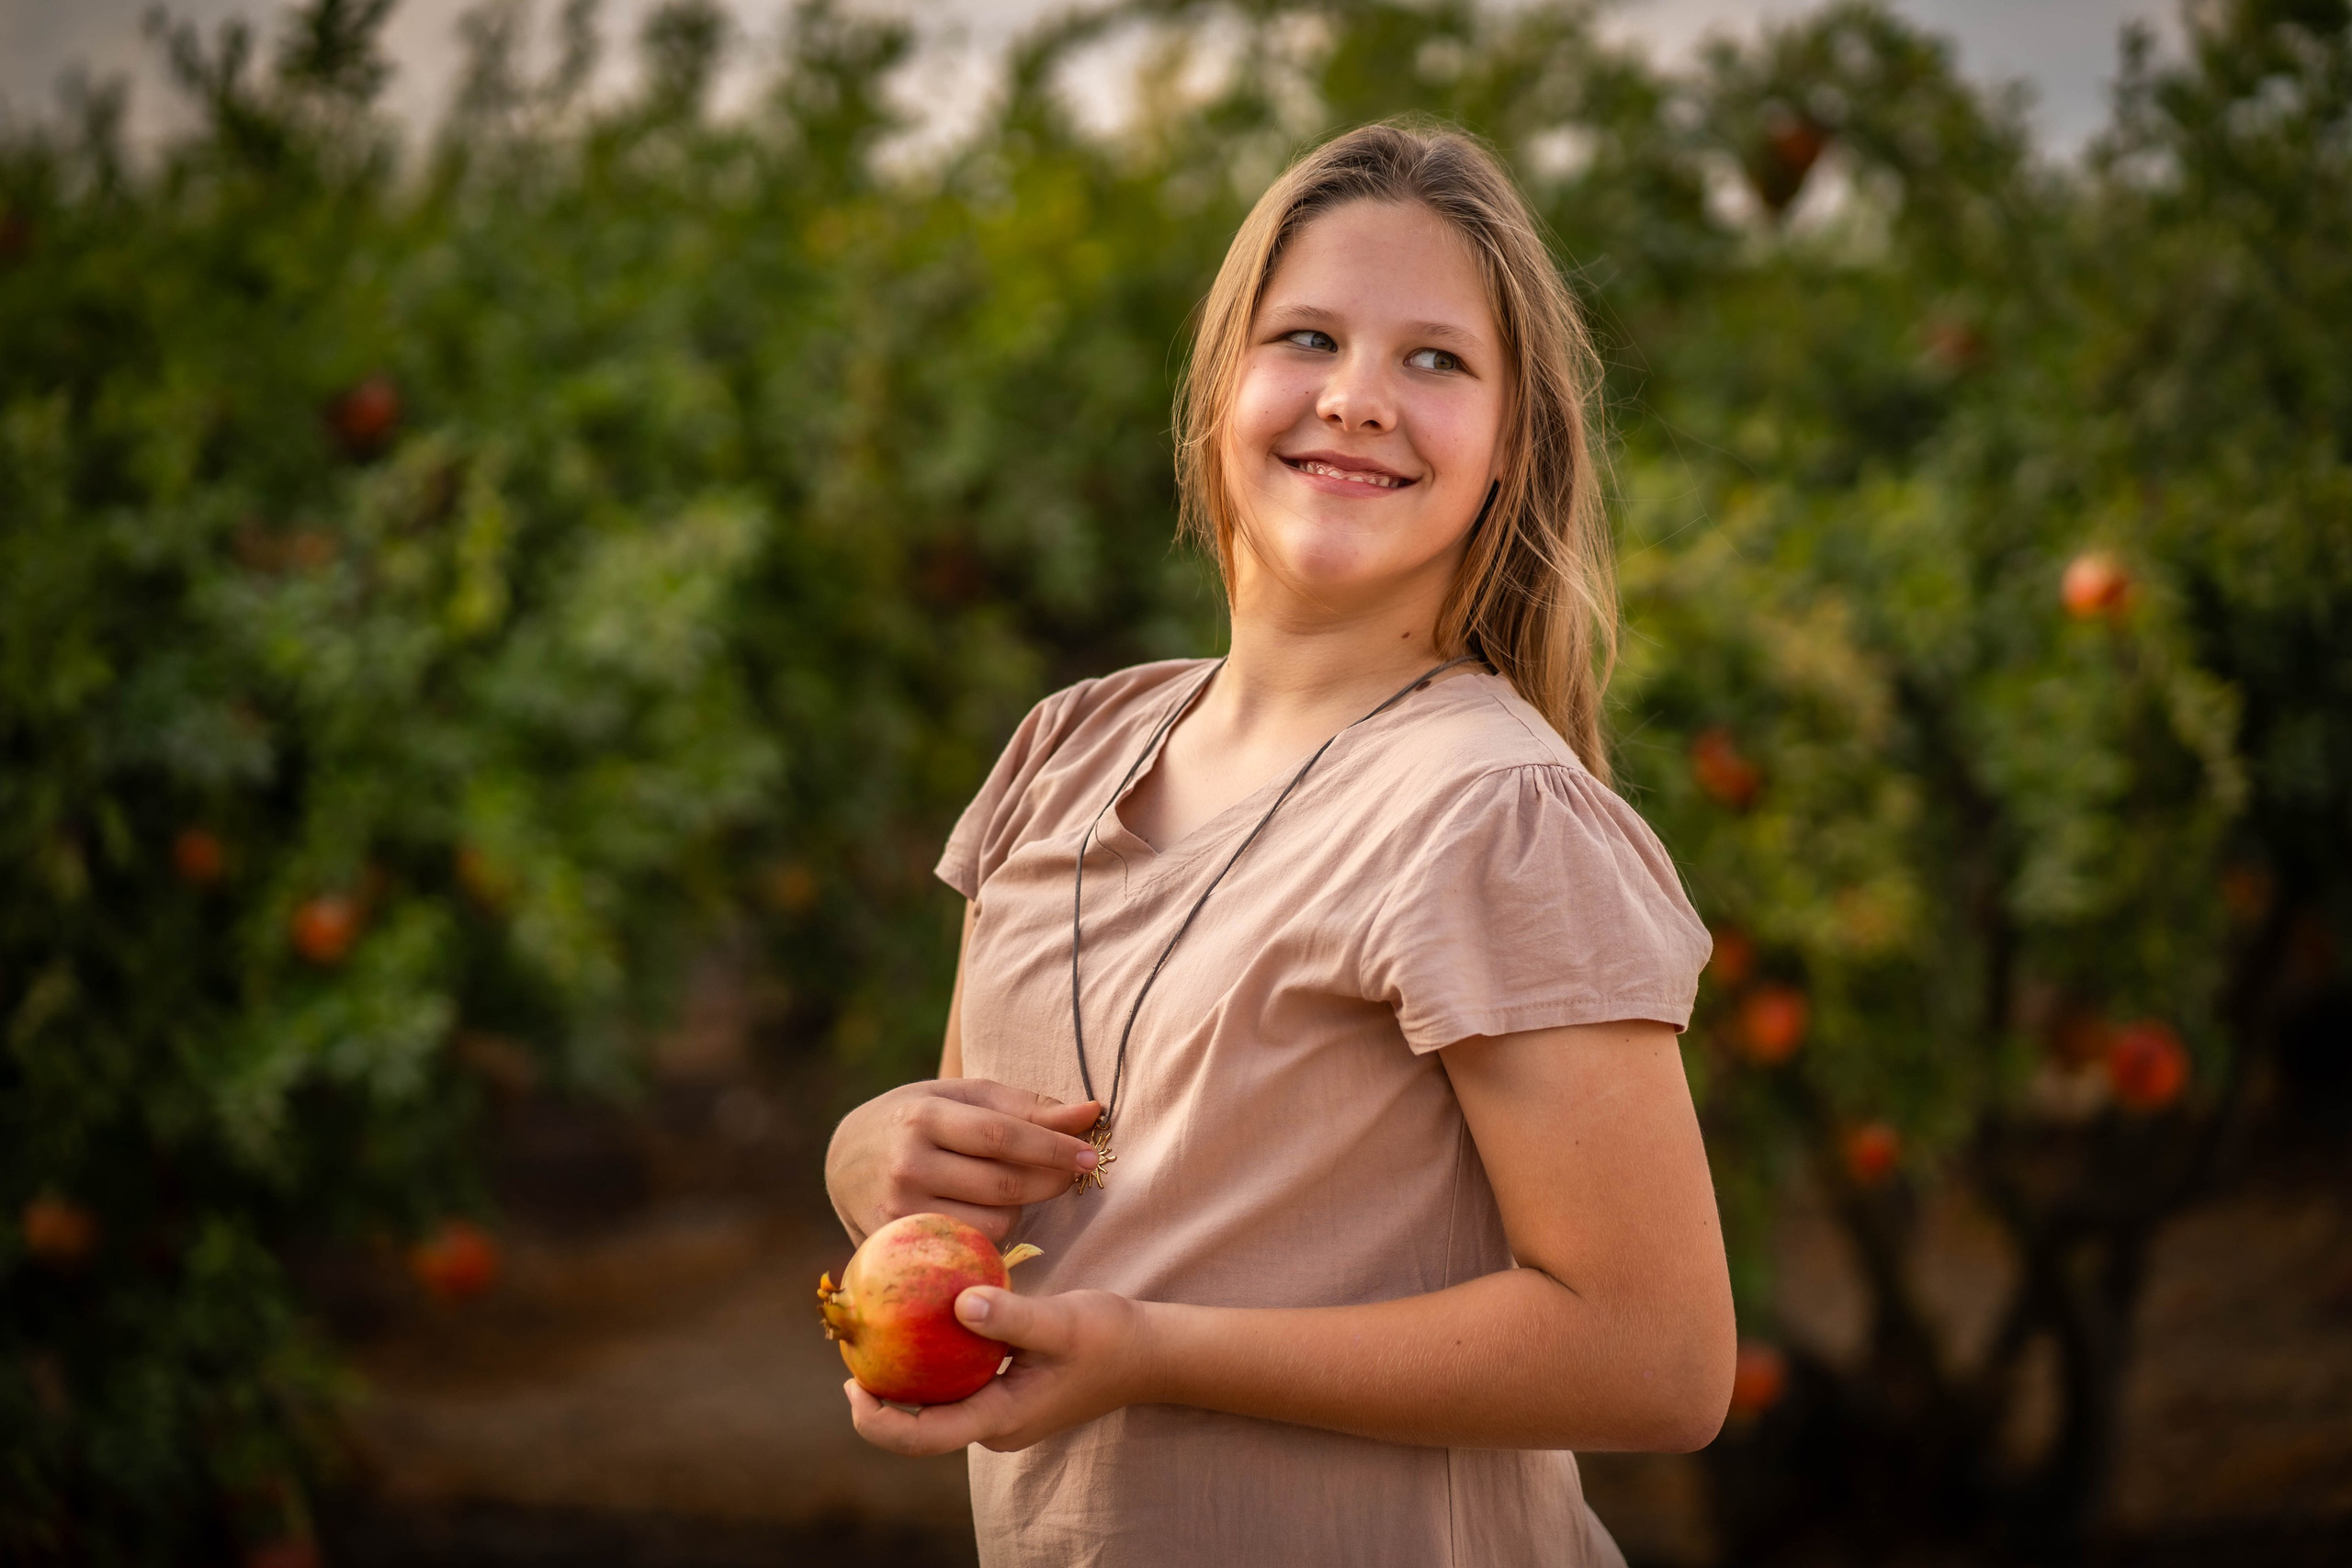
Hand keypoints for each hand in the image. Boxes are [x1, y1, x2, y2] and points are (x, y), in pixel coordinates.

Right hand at [825, 1078, 1101, 1245]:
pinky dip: (993, 1231)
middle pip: (1004, 1184)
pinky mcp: (899, 1247)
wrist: (845, 1158)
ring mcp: (901, 1211)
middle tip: (1071, 1173)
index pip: (1002, 1136)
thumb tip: (1092, 1112)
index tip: (1091, 1156)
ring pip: (995, 1222)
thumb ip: (1027, 1106)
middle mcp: (909, 1164)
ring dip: (1020, 1208)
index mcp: (924, 1115)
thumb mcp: (964, 1098)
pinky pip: (973, 1247)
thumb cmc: (918, 1119)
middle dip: (1050, 1180)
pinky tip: (987, 1210)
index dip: (1052, 1147)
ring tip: (1008, 1186)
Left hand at [846, 1286, 1153, 1454]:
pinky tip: (918, 1323)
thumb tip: (958, 1303)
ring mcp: (1000, 1413)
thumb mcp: (1061, 1321)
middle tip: (850, 1351)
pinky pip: (955, 1385)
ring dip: (902, 1381)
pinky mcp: (1006, 1394)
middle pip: (919, 1428)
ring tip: (872, 1337)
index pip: (924, 1436)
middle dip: (878, 1399)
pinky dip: (931, 1362)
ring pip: (935, 1407)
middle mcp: (994, 1425)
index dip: (878, 1421)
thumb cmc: (1109, 1337)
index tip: (851, 1384)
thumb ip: (1011, 1316)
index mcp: (1002, 1419)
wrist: (1149, 1353)